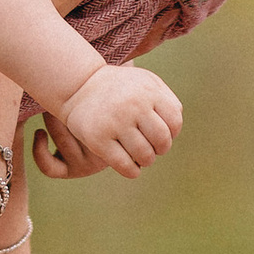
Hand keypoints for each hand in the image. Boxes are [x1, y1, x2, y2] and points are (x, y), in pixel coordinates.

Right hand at [50, 58, 181, 178]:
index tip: (160, 134)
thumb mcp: (145, 82)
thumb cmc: (119, 88)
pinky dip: (132, 171)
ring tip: (140, 156)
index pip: (174, 123)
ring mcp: (115, 123)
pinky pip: (125, 166)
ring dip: (146, 161)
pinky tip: (131, 167)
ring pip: (145, 156)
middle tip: (151, 148)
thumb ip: (166, 100)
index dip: (172, 134)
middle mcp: (133, 106)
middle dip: (160, 149)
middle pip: (162, 141)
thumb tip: (175, 129)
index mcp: (148, 92)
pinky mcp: (98, 139)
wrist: (78, 86)